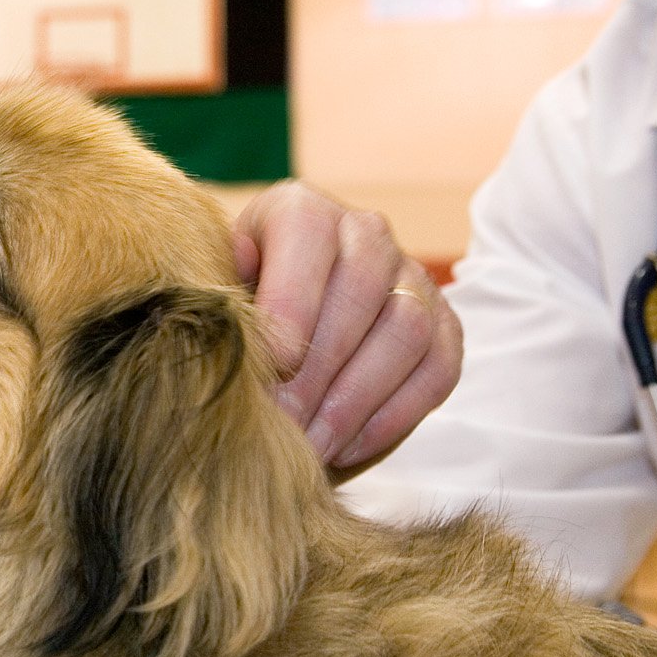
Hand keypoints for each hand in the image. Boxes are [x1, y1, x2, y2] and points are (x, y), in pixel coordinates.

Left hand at [231, 181, 461, 472]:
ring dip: (355, 397)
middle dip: (321, 364)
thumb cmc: (232, 320)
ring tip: (310, 443)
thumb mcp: (212, 300)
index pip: (308, 233)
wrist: (271, 349)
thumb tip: (228, 321)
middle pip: (363, 287)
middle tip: (285, 420)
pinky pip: (437, 370)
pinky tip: (344, 447)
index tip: (276, 361)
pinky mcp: (444, 328)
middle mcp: (364, 232)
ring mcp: (412, 279)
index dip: (295, 298)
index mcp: (299, 209)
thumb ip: (218, 302)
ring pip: (407, 329)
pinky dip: (392, 416)